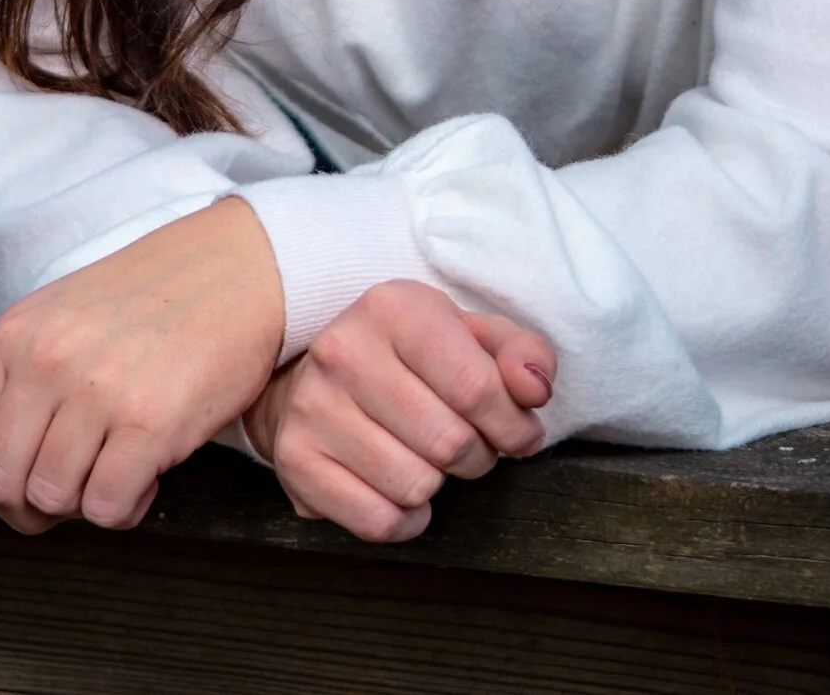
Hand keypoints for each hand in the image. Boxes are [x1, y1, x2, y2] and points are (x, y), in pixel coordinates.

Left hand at [0, 196, 283, 533]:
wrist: (242, 266)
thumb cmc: (157, 297)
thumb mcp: (66, 314)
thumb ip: (24, 374)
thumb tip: (2, 466)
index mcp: (17, 333)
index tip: (31, 466)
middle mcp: (47, 360)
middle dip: (34, 502)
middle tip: (76, 482)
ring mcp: (97, 391)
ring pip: (51, 500)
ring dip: (86, 500)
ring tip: (119, 465)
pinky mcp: (150, 422)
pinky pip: (107, 508)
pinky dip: (127, 506)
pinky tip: (149, 470)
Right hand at [243, 278, 554, 543]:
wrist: (314, 375)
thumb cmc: (411, 357)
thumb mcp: (470, 335)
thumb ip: (521, 353)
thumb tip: (535, 389)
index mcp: (393, 307)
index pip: (477, 387)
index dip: (514, 426)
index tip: (519, 433)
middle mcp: (344, 351)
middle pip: (450, 443)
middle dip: (476, 455)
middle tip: (467, 443)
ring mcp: (312, 407)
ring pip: (415, 486)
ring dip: (437, 484)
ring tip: (426, 455)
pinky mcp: (294, 460)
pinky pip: (378, 522)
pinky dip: (404, 519)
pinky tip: (397, 486)